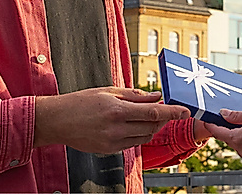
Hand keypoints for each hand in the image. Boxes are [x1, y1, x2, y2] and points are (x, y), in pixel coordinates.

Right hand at [35, 86, 191, 153]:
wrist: (57, 121)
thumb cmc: (80, 102)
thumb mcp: (107, 91)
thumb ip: (134, 95)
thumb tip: (156, 96)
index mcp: (116, 110)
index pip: (153, 113)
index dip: (172, 112)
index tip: (185, 111)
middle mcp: (116, 128)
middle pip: (151, 127)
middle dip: (162, 119)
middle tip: (163, 109)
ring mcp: (112, 142)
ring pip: (144, 137)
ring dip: (151, 127)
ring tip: (145, 116)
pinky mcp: (109, 150)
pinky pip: (132, 143)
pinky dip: (137, 135)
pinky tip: (131, 125)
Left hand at [205, 109, 241, 161]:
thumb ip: (236, 116)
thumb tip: (223, 114)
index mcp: (238, 139)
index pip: (218, 132)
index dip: (212, 125)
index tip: (208, 120)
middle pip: (229, 138)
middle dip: (230, 127)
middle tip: (234, 116)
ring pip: (238, 142)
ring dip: (241, 133)